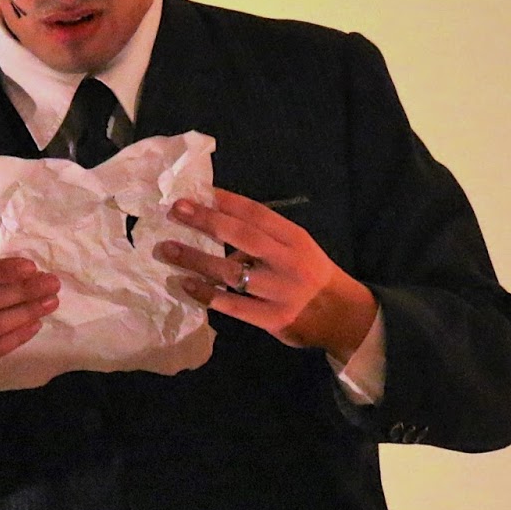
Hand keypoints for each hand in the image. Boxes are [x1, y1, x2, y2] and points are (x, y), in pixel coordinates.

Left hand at [155, 189, 376, 359]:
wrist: (343, 316)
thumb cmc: (310, 276)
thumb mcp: (298, 248)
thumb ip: (265, 238)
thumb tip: (217, 222)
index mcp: (294, 238)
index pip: (256, 213)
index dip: (226, 201)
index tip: (197, 191)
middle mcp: (288, 260)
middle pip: (241, 236)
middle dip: (206, 220)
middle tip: (175, 210)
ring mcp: (280, 290)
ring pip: (231, 271)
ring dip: (196, 259)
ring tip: (167, 249)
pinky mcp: (273, 318)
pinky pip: (233, 305)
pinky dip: (207, 294)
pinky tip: (186, 284)